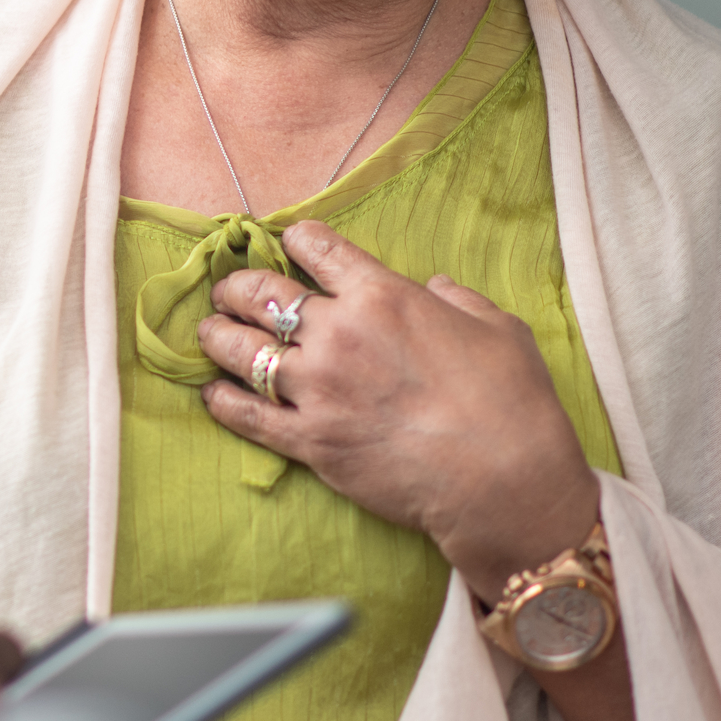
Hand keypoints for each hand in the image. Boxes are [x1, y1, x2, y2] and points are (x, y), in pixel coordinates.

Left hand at [194, 221, 596, 592]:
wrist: (503, 480)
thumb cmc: (511, 402)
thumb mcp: (498, 328)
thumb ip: (458, 299)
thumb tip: (436, 287)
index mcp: (382, 296)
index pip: (317, 248)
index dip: (295, 240)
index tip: (285, 242)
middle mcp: (338, 334)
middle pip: (261, 294)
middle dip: (237, 286)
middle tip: (229, 291)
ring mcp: (316, 388)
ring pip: (239, 349)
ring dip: (217, 336)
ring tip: (209, 332)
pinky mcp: (308, 441)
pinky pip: (245, 415)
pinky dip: (221, 401)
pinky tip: (211, 394)